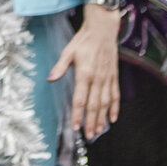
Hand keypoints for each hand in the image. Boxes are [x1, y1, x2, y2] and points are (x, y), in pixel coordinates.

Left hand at [54, 2, 121, 137]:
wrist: (103, 29)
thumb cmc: (83, 40)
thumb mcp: (68, 51)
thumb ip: (60, 67)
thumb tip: (50, 79)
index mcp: (84, 74)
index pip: (80, 99)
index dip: (78, 115)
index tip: (75, 127)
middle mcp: (97, 79)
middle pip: (94, 105)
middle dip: (91, 122)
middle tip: (88, 136)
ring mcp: (107, 78)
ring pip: (106, 103)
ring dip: (102, 118)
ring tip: (99, 131)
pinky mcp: (114, 76)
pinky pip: (115, 95)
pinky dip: (115, 107)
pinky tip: (113, 118)